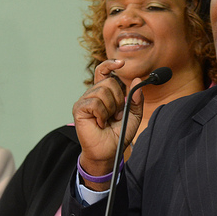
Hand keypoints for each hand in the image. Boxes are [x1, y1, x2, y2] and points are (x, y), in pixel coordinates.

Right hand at [72, 59, 143, 190]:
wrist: (108, 152)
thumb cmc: (118, 134)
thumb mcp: (133, 115)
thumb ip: (136, 99)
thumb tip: (137, 80)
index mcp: (104, 92)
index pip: (104, 71)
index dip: (111, 64)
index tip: (121, 63)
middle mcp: (93, 94)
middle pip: (109, 83)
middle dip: (117, 99)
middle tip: (115, 114)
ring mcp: (85, 101)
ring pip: (102, 92)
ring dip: (110, 108)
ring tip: (106, 120)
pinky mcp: (79, 109)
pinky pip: (95, 103)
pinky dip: (102, 114)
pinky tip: (99, 123)